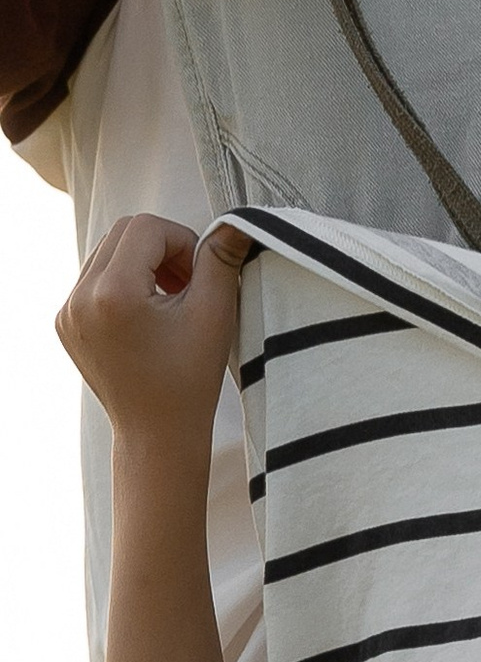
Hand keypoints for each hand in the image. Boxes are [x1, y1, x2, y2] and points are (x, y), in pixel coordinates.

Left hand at [58, 214, 248, 461]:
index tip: (201, 273)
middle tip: (188, 283)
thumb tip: (233, 225)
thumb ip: (220, 263)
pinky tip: (146, 317)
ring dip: (141, 263)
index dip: (182, 241)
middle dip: (161, 248)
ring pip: (107, 252)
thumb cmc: (189, 384)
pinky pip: (94, 278)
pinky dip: (122, 284)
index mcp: (114, 293)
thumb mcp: (213, 318)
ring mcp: (68, 309)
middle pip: (123, 233)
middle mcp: (81, 297)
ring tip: (169, 300)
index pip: (147, 228)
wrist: (157, 436)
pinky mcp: (65, 321)